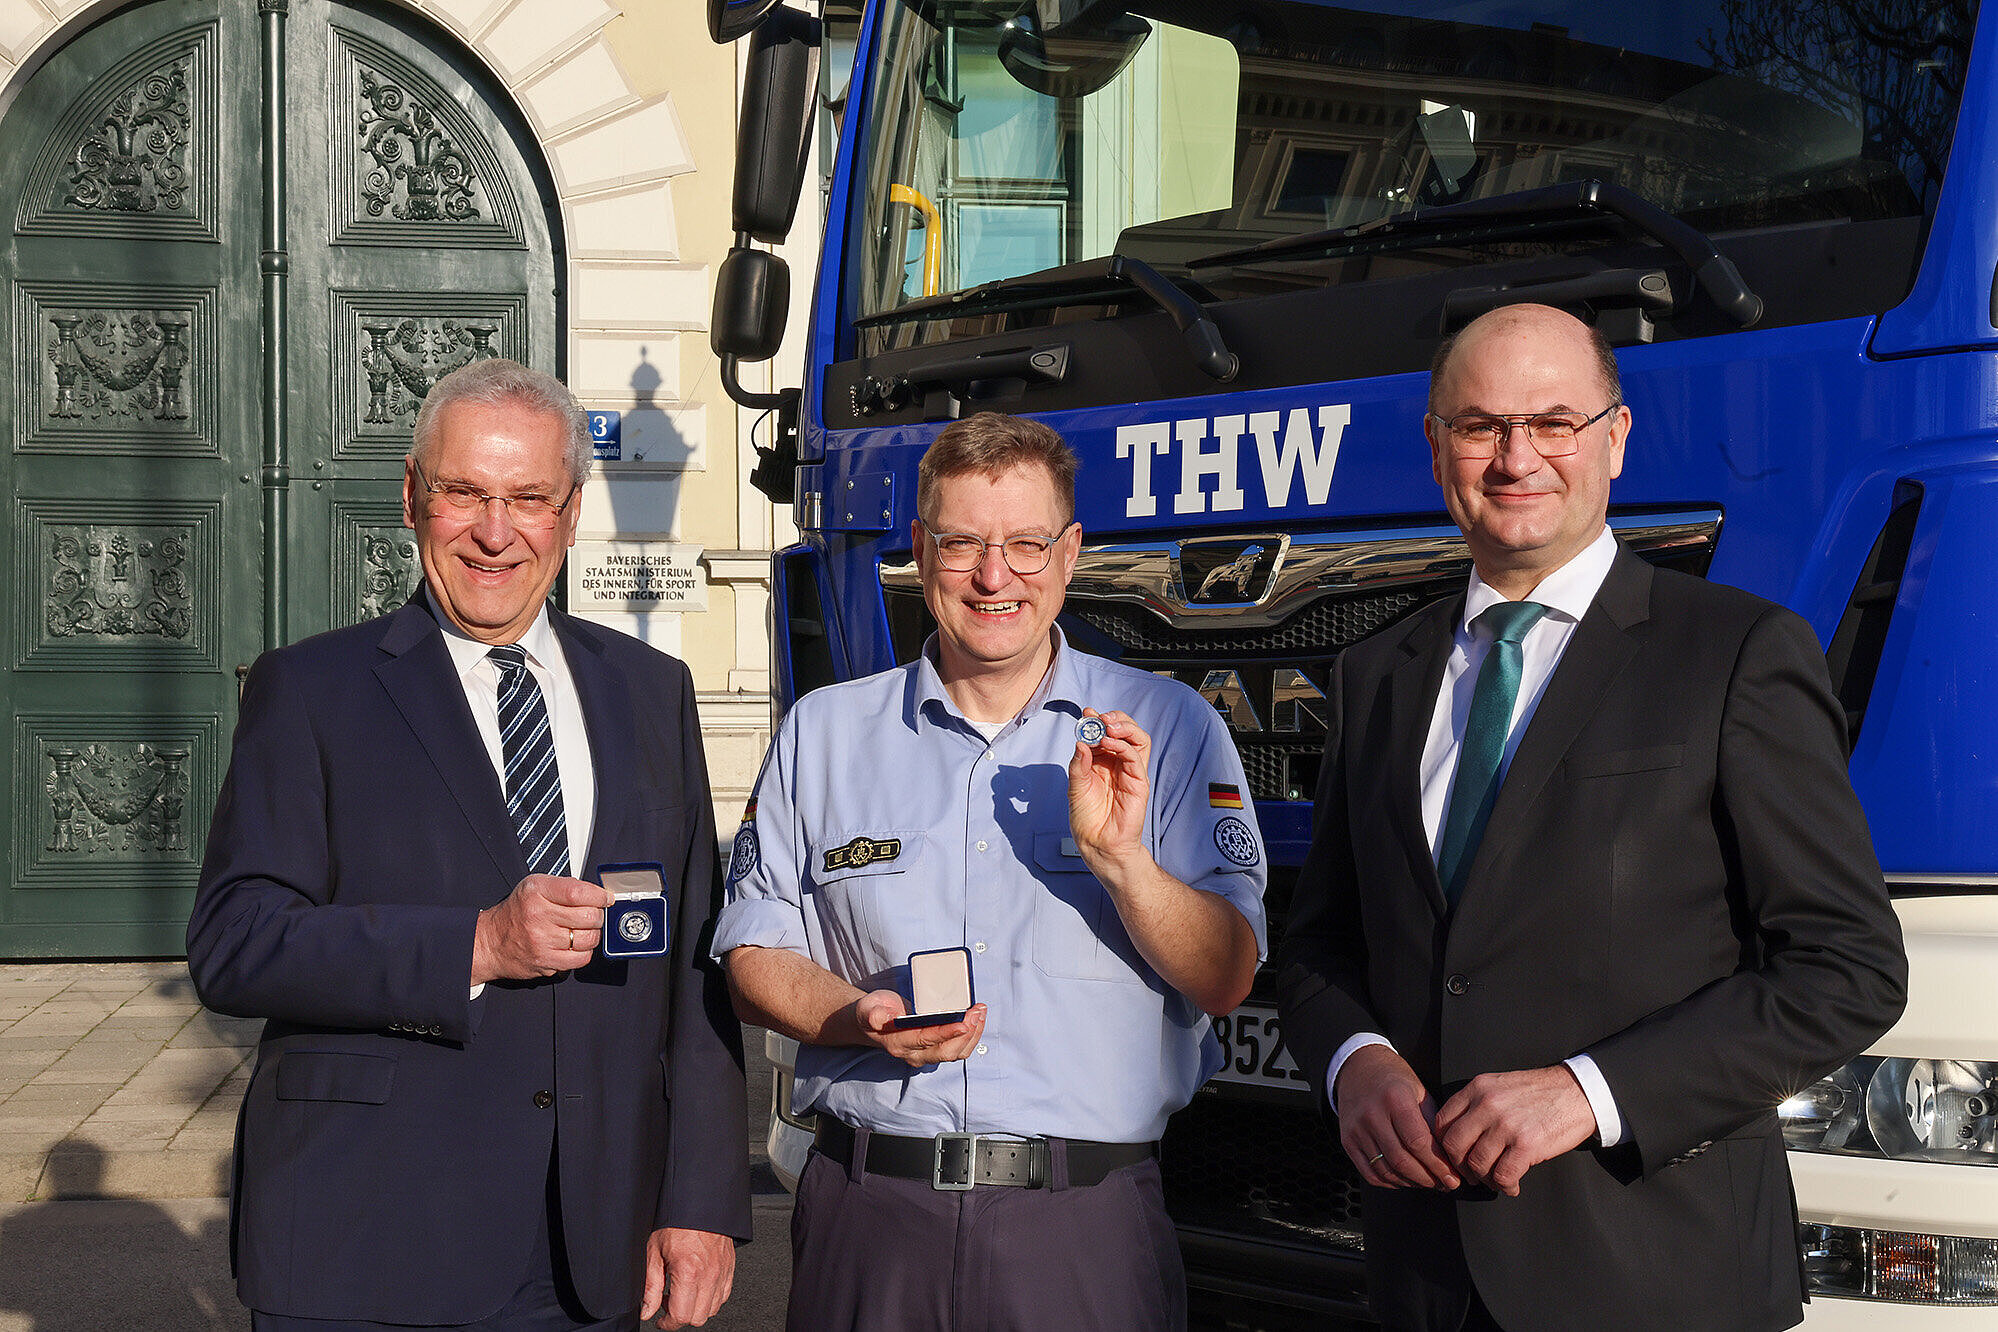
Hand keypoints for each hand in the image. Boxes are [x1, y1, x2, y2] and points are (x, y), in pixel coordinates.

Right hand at [470, 874, 611, 984]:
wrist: (490, 942)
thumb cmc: (517, 912)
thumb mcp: (535, 887)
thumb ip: (565, 886)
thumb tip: (598, 894)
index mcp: (537, 891)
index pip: (579, 892)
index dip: (599, 896)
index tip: (605, 898)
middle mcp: (538, 915)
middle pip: (589, 917)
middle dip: (597, 916)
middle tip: (592, 915)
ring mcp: (542, 941)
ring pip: (588, 939)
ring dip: (592, 934)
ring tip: (583, 930)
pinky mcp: (545, 962)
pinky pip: (581, 958)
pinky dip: (584, 952)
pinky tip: (575, 946)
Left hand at [641, 1226, 733, 1327]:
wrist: (700, 1202)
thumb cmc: (677, 1222)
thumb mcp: (654, 1253)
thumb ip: (651, 1287)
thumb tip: (647, 1311)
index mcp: (689, 1272)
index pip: (680, 1316)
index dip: (667, 1323)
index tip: (660, 1319)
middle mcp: (709, 1275)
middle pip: (697, 1318)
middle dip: (681, 1316)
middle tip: (669, 1302)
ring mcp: (722, 1272)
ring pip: (712, 1310)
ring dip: (696, 1308)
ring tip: (684, 1292)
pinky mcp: (730, 1268)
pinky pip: (723, 1296)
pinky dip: (711, 1298)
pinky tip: (698, 1286)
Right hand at [854, 990, 987, 1067]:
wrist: (873, 1022)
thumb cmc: (873, 1012)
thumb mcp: (867, 1008)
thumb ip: (873, 1013)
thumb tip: (878, 1017)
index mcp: (898, 1043)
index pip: (926, 1041)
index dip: (946, 1033)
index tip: (963, 1023)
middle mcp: (913, 1054)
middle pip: (946, 1051)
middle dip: (966, 1033)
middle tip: (976, 1011)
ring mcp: (926, 1055)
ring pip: (955, 1053)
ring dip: (972, 1034)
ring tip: (980, 1012)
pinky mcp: (935, 1050)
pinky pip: (958, 1049)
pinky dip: (971, 1035)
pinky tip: (976, 1019)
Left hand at [1066, 710, 1149, 870]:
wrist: (1098, 844)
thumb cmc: (1087, 819)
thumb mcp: (1075, 787)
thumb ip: (1079, 765)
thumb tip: (1080, 742)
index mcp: (1103, 762)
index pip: (1106, 733)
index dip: (1097, 721)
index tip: (1086, 713)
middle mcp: (1118, 764)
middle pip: (1126, 731)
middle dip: (1114, 718)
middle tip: (1099, 717)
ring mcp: (1130, 772)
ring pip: (1138, 739)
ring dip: (1124, 727)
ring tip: (1107, 726)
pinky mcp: (1139, 782)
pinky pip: (1135, 757)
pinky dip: (1123, 745)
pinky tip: (1108, 743)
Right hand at [1336, 1044, 1458, 1190]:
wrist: (1359, 1068)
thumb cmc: (1394, 1080)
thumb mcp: (1420, 1093)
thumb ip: (1432, 1124)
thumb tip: (1447, 1159)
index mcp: (1394, 1098)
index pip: (1418, 1142)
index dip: (1438, 1165)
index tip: (1452, 1177)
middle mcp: (1372, 1115)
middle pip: (1402, 1161)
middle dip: (1428, 1179)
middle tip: (1444, 1184)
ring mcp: (1356, 1130)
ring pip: (1386, 1170)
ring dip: (1411, 1183)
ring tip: (1428, 1183)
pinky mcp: (1347, 1141)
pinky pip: (1369, 1173)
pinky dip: (1390, 1182)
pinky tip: (1405, 1180)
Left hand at [1434, 1065, 1597, 1196]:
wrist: (1578, 1092)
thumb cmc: (1540, 1092)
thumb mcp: (1500, 1086)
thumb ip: (1477, 1105)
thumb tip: (1459, 1138)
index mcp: (1477, 1088)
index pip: (1442, 1122)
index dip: (1443, 1146)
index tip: (1454, 1157)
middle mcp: (1487, 1104)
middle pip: (1453, 1146)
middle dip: (1460, 1166)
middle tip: (1471, 1175)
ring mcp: (1506, 1125)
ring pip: (1477, 1164)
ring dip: (1485, 1179)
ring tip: (1496, 1180)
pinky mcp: (1526, 1144)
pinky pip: (1502, 1176)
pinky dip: (1505, 1186)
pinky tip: (1513, 1185)